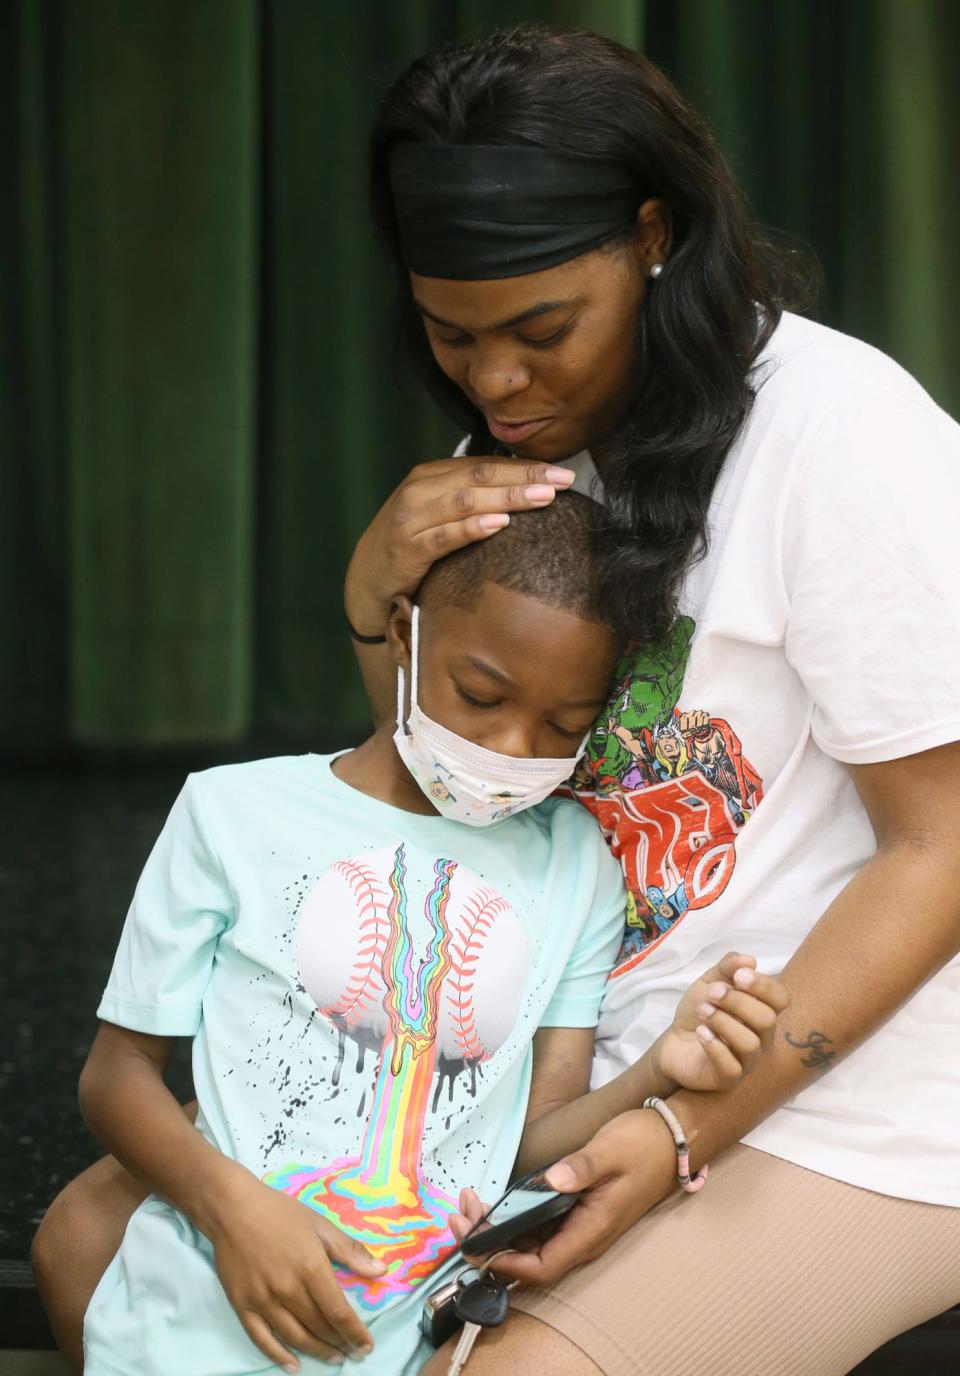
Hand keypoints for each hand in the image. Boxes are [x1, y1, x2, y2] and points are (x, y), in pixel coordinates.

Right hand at [208, 1173, 385, 1370]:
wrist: (232, 1208)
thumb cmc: (280, 1212)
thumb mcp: (320, 1225)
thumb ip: (350, 1250)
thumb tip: (381, 1271)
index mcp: (311, 1268)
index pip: (338, 1312)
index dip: (355, 1333)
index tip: (366, 1346)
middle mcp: (288, 1289)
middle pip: (318, 1327)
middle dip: (339, 1344)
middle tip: (352, 1353)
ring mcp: (263, 1300)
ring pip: (294, 1337)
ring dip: (316, 1352)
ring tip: (333, 1358)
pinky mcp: (242, 1305)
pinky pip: (262, 1339)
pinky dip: (279, 1356)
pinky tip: (293, 1365)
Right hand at [344, 457, 574, 631]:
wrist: (366, 579)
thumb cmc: (410, 544)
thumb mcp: (438, 513)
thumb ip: (471, 497)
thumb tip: (523, 487)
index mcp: (431, 475)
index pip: (484, 464)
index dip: (524, 466)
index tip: (561, 472)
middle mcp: (419, 490)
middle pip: (479, 476)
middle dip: (524, 476)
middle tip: (562, 480)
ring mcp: (411, 518)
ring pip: (465, 501)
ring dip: (507, 497)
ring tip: (542, 498)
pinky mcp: (406, 549)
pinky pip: (444, 536)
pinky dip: (472, 528)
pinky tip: (499, 524)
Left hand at [481, 1110, 676, 1287]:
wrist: (672, 1137)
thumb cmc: (642, 1144)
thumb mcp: (609, 1151)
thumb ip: (580, 1168)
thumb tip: (551, 1180)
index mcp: (591, 1230)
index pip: (542, 1267)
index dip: (506, 1263)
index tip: (476, 1243)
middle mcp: (583, 1236)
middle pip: (529, 1260)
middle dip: (489, 1245)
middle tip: (458, 1217)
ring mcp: (580, 1226)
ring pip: (531, 1244)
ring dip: (497, 1231)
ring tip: (468, 1206)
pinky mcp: (578, 1212)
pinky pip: (539, 1227)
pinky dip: (512, 1218)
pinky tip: (494, 1201)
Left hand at [653, 952, 788, 1091]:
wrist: (674, 1043)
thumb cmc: (700, 1012)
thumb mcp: (709, 982)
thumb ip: (727, 968)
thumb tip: (750, 960)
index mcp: (761, 1010)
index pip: (781, 999)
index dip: (764, 986)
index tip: (738, 976)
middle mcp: (761, 1037)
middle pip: (767, 1020)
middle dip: (737, 1001)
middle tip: (712, 993)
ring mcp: (747, 1061)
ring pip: (751, 1044)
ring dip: (723, 1022)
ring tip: (702, 1012)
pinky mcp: (728, 1079)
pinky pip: (732, 1067)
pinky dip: (715, 1046)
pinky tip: (701, 1034)